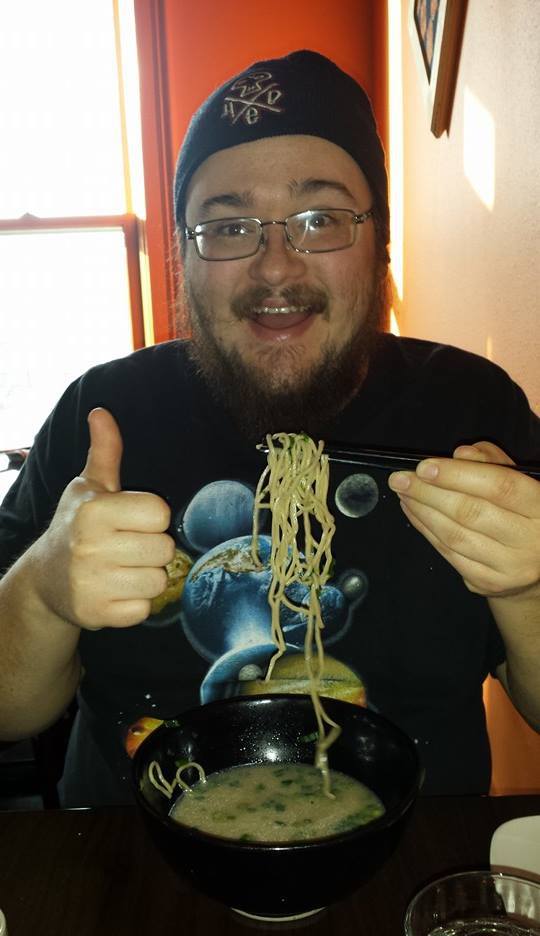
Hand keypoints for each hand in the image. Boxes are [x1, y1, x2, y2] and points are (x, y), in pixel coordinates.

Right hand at [33, 408, 174, 628]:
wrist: (46, 579)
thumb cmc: (77, 525)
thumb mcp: (88, 487)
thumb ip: (105, 451)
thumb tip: (101, 412)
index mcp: (94, 512)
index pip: (160, 513)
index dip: (152, 517)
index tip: (132, 520)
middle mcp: (90, 548)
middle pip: (165, 550)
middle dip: (153, 549)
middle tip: (129, 547)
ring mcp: (92, 584)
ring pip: (159, 582)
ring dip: (147, 577)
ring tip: (124, 569)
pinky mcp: (96, 615)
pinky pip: (144, 610)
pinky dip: (136, 604)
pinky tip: (117, 591)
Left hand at [388, 441, 539, 597]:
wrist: (538, 567)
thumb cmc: (526, 514)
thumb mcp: (521, 481)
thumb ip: (494, 462)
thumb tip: (459, 455)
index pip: (499, 487)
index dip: (458, 475)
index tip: (424, 467)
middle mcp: (532, 541)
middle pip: (471, 512)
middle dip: (428, 493)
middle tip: (400, 479)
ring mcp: (510, 567)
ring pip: (455, 536)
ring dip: (422, 511)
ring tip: (403, 493)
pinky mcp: (488, 582)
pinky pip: (449, 554)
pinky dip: (426, 531)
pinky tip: (413, 513)